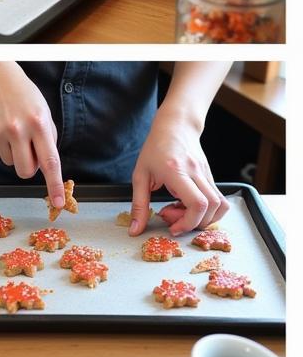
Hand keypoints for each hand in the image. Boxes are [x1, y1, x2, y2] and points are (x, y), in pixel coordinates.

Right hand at [0, 63, 65, 208]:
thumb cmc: (23, 94)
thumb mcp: (43, 111)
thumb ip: (47, 138)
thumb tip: (45, 165)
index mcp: (38, 123)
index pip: (49, 161)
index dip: (54, 185)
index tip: (58, 202)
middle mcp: (18, 129)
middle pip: (25, 171)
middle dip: (29, 166)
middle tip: (28, 150)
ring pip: (10, 163)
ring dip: (14, 153)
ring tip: (12, 130)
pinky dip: (1, 145)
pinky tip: (0, 127)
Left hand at [128, 108, 228, 235]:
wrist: (175, 126)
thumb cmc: (155, 148)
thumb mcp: (140, 175)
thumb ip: (138, 205)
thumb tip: (135, 230)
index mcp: (176, 170)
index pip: (197, 203)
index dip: (188, 222)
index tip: (173, 227)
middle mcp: (196, 172)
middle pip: (211, 207)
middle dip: (194, 222)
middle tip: (172, 217)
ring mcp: (207, 174)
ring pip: (220, 205)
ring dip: (204, 217)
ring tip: (181, 211)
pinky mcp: (212, 176)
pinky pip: (217, 199)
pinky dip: (206, 209)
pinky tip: (188, 204)